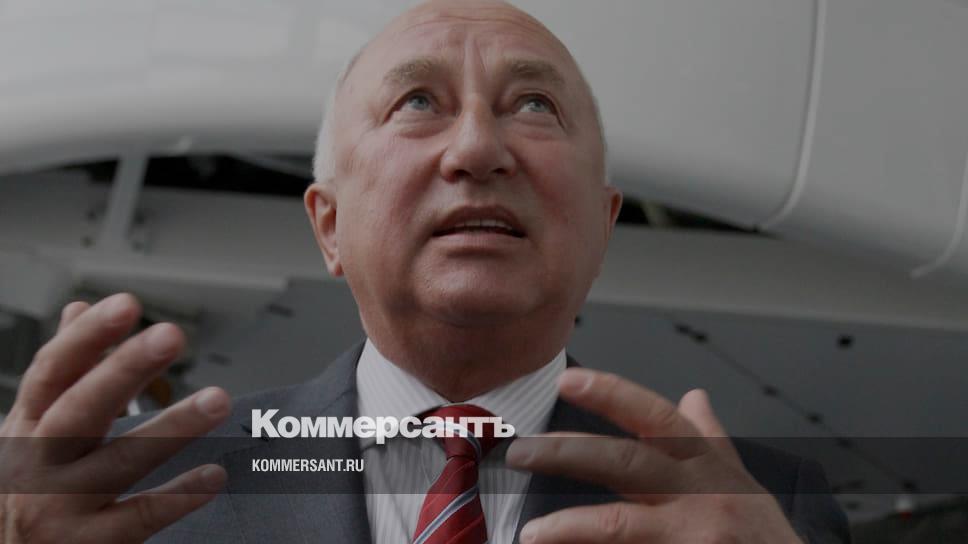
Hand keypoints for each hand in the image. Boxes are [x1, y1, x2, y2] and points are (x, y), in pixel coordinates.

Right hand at [0, 294, 230, 542]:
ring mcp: (60, 506)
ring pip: (121, 460)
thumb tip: (78, 308)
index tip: (126, 304)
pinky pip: (141, 516)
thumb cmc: (25, 485)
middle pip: (83, 407)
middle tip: (171, 336)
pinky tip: (215, 475)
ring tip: (217, 400)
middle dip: (125, 368)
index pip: (53, 371)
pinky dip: (179, 495)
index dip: (87, 336)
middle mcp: (39, 462)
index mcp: (28, 425)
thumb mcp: (30, 428)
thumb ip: (63, 372)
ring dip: (173, 428)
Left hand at [506, 368, 801, 542]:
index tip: (570, 380)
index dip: (613, 394)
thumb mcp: (743, 482)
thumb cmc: (763, 538)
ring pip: (619, 525)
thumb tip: (693, 396)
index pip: (656, 416)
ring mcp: (694, 537)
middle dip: (567, 455)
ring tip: (531, 532)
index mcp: (706, 465)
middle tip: (521, 453)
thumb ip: (711, 440)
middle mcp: (700, 496)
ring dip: (569, 526)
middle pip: (624, 464)